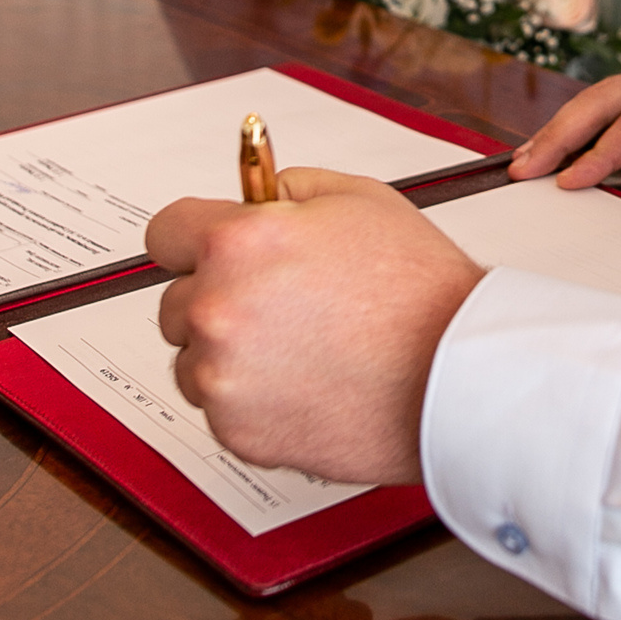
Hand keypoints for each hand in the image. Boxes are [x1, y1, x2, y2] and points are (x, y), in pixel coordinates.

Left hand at [147, 169, 483, 483]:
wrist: (455, 373)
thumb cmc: (418, 289)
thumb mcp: (358, 198)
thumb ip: (288, 188)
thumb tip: (256, 196)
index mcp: (239, 242)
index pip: (165, 233)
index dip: (194, 238)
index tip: (208, 250)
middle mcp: (218, 308)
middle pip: (174, 302)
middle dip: (218, 299)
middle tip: (280, 306)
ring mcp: (223, 376)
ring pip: (194, 361)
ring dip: (229, 356)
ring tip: (300, 349)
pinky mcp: (237, 431)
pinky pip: (221, 409)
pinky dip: (253, 400)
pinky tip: (307, 382)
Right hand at [508, 51, 620, 208]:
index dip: (608, 148)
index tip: (574, 180)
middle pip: (610, 96)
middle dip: (564, 131)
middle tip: (522, 169)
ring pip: (605, 96)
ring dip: (564, 126)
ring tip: (524, 161)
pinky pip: (617, 104)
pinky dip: (583, 124)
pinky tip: (559, 149)